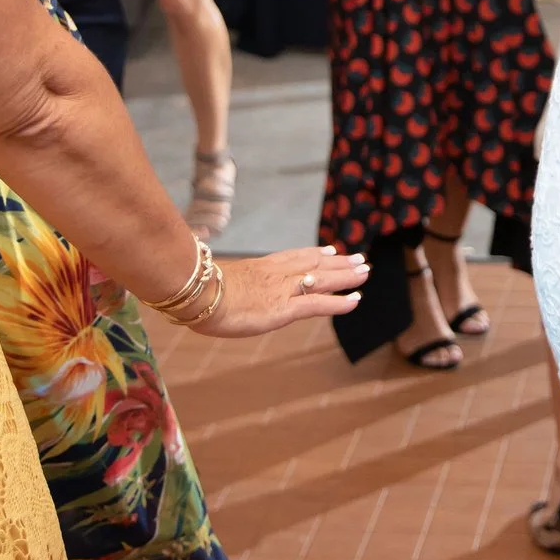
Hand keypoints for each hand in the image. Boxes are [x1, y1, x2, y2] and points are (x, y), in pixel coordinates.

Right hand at [186, 244, 368, 337]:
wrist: (195, 292)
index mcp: (259, 267)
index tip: (330, 251)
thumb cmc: (195, 289)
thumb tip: (212, 288)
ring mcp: (281, 290)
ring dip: (346, 276)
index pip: (294, 257)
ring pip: (322, 279)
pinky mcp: (283, 309)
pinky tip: (356, 300)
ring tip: (365, 272)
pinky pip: (318, 304)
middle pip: (314, 264)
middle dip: (338, 263)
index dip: (314, 254)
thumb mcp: (213, 283)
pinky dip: (339, 302)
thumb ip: (223, 285)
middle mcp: (275, 274)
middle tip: (359, 259)